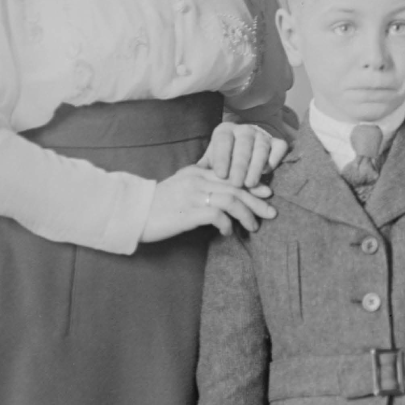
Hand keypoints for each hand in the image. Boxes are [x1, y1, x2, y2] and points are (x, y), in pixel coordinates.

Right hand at [139, 164, 276, 242]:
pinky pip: (218, 215)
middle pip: (236, 186)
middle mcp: (197, 179)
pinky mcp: (189, 211)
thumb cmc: (158, 205)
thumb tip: (223, 197)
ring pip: (231, 199)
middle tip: (271, 212)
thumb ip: (200, 186)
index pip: (231, 174)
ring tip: (254, 227)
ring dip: (247, 214)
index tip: (266, 192)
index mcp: (197, 171)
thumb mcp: (181, 188)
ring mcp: (193, 194)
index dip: (252, 184)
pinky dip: (227, 225)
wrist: (133, 213)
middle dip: (257, 200)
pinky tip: (228, 233)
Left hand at [200, 122, 288, 191]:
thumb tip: (187, 179)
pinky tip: (267, 172)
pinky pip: (279, 147)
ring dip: (256, 166)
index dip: (222, 157)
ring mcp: (262, 134)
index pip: (223, 141)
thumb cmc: (224, 162)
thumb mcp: (212, 163)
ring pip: (261, 147)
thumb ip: (203, 170)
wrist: (246, 154)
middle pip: (243, 145)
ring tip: (250, 184)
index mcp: (224, 131)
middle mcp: (244, 130)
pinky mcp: (277, 142)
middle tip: (237, 184)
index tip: (221, 175)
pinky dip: (274, 159)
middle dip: (240, 166)